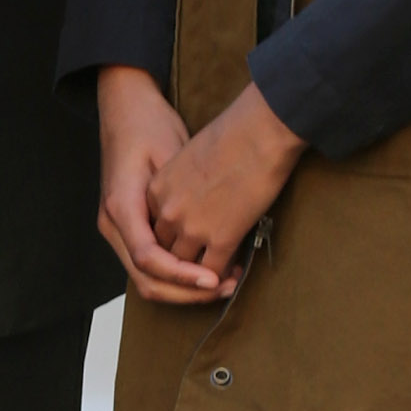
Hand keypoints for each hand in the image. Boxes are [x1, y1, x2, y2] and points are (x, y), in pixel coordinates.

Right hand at [96, 65, 230, 304]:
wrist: (126, 108)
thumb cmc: (148, 125)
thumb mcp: (169, 155)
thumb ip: (181, 199)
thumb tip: (209, 236)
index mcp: (121, 205)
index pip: (148, 259)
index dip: (183, 276)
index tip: (214, 279)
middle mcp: (112, 224)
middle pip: (146, 280)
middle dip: (188, 293)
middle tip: (226, 286)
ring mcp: (116, 228)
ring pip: (147, 278)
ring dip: (184, 289)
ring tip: (223, 281)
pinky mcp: (128, 227)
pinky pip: (150, 264)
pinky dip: (176, 275)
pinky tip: (206, 267)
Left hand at [143, 82, 306, 281]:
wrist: (257, 132)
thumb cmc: (230, 135)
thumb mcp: (188, 157)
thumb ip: (181, 183)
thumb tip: (194, 201)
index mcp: (157, 189)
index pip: (153, 229)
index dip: (171, 241)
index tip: (189, 245)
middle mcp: (168, 211)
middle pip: (164, 253)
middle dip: (181, 266)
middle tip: (201, 270)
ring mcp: (191, 227)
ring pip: (185, 269)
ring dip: (201, 277)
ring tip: (220, 277)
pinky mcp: (220, 237)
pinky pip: (213, 271)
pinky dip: (223, 277)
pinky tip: (235, 273)